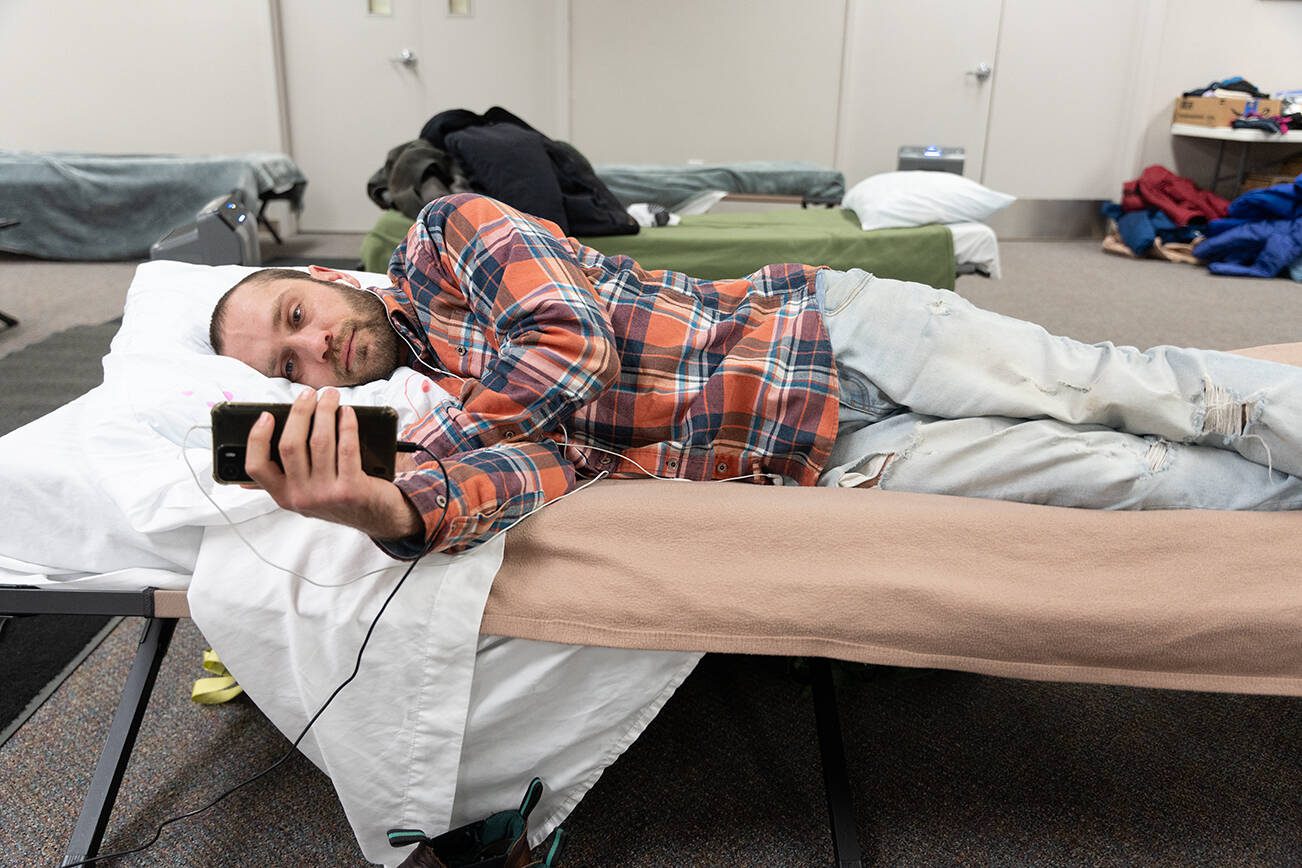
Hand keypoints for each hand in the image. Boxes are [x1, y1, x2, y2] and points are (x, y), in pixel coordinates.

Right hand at [244, 389, 423, 540]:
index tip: (267, 416)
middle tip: (309, 394)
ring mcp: (326, 494)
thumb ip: (286, 474)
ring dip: (325, 411)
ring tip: (331, 397)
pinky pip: (346, 448)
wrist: (377, 519)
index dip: (257, 438)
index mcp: (284, 496)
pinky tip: (347, 413)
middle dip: (299, 412)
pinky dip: (346, 425)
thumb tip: (259, 444)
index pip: (256, 466)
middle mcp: (301, 497)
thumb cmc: (340, 498)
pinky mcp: (351, 489)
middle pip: (290, 445)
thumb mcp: (307, 493)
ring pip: (319, 441)